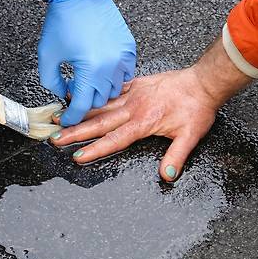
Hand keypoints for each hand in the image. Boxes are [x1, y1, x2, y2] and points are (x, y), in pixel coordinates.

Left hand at [38, 0, 135, 126]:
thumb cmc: (63, 21)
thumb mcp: (48, 56)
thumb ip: (51, 82)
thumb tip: (62, 94)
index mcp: (89, 69)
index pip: (82, 106)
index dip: (72, 117)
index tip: (66, 121)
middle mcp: (110, 65)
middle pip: (100, 100)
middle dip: (85, 101)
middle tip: (73, 90)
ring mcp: (123, 56)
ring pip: (115, 89)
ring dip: (100, 90)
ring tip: (86, 78)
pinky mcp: (129, 47)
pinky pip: (126, 73)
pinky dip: (114, 77)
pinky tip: (100, 69)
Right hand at [51, 69, 216, 180]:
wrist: (202, 82)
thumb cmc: (196, 109)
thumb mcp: (190, 136)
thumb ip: (176, 156)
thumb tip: (167, 176)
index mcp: (143, 123)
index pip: (114, 139)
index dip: (95, 149)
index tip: (77, 156)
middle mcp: (133, 108)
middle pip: (99, 122)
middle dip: (75, 132)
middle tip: (55, 138)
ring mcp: (132, 95)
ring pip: (100, 105)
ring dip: (78, 112)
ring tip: (57, 117)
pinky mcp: (134, 84)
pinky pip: (110, 90)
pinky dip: (93, 93)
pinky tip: (79, 93)